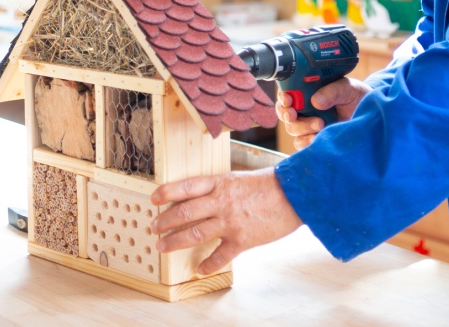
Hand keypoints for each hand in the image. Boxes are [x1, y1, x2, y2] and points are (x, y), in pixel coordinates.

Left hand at [149, 168, 301, 274]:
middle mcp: (222, 202)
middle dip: (165, 221)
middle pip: (184, 213)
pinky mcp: (242, 240)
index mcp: (221, 184)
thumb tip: (202, 199)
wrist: (295, 195)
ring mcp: (231, 222)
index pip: (187, 187)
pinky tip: (200, 269)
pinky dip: (208, 264)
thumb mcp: (240, 179)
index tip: (153, 198)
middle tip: (154, 227)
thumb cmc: (269, 185)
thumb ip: (221, 189)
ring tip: (163, 246)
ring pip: (194, 234)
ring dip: (174, 241)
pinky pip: (219, 256)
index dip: (167, 192)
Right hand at [276, 76, 370, 149]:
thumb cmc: (356, 97)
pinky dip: (306, 142)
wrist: (370, 114)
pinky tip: (317, 138)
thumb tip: (316, 101)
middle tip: (294, 115)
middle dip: (286, 114)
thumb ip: (333, 91)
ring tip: (320, 124)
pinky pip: (302, 144)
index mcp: (308, 92)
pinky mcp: (315, 139)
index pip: (287, 94)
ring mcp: (309, 125)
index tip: (288, 99)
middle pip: (285, 113)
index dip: (283, 97)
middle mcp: (305, 109)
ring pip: (293, 129)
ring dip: (302, 128)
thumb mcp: (347, 88)